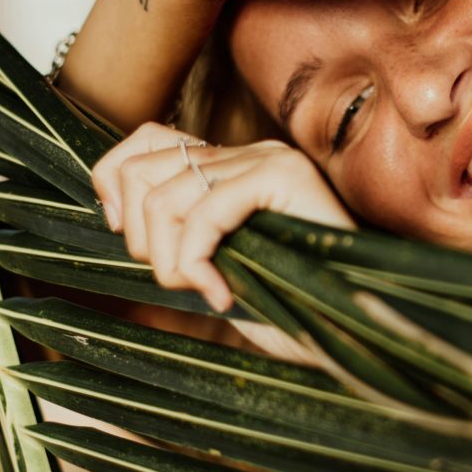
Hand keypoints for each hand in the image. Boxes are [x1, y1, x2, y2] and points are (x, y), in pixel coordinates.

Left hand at [92, 121, 354, 313]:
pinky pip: (202, 213)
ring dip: (169, 261)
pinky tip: (222, 295)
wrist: (357, 331)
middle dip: (139, 238)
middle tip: (180, 280)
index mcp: (233, 165)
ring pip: (164, 198)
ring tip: (207, 291)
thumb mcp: (217, 268)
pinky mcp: (284, 176)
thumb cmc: (293, 309)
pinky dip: (195, 263)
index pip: (147, 139)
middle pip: (141, 169)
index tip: (125, 235)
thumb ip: (177, 233)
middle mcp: (249, 151)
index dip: (115, 182)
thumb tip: (116, 217)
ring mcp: (268, 159)